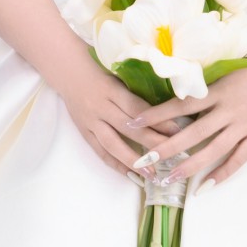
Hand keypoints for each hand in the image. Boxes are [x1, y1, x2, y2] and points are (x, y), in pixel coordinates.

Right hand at [59, 56, 184, 175]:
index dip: (157, 120)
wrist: (68, 72)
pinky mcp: (83, 131)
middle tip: (172, 154)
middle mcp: (100, 106)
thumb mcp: (119, 76)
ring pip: (112, 144)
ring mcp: (90, 121)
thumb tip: (168, 110)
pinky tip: (130, 174)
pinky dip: (115, 164)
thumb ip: (136, 93)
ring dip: (133, 160)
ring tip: (151, 174)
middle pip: (128, 128)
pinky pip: (100, 151)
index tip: (177, 130)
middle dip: (151, 143)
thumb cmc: (100, 72)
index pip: (137, 108)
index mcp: (111, 89)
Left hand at [126, 54, 246, 188]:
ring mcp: (244, 124)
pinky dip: (223, 173)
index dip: (155, 114)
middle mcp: (228, 109)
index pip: (180, 105)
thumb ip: (206, 81)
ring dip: (190, 166)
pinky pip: (239, 158)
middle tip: (144, 160)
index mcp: (217, 90)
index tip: (133, 122)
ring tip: (169, 178)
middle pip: (192, 133)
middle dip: (166, 148)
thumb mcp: (228, 68)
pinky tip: (206, 185)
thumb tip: (178, 86)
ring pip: (212, 150)